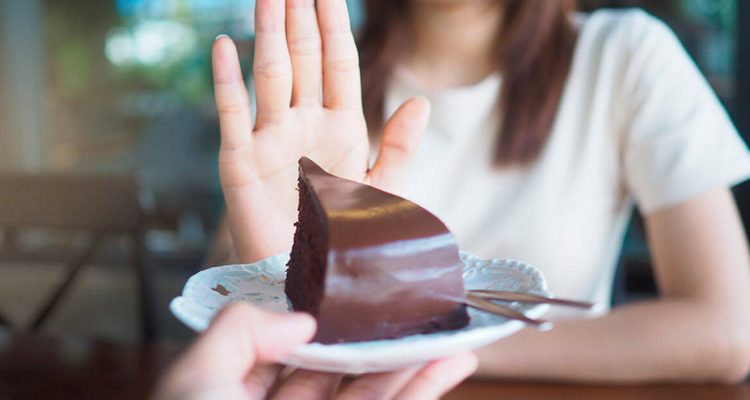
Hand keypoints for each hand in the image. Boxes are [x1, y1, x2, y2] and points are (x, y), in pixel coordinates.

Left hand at [153, 302, 476, 399]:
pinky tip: (452, 363)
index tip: (354, 292)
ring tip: (449, 332)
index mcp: (237, 396)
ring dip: (414, 363)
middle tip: (415, 308)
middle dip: (376, 339)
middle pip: (339, 370)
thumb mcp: (197, 380)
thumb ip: (240, 330)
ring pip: (375, 394)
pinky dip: (423, 390)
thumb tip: (301, 321)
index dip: (320, 319)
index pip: (284, 349)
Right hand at [213, 0, 430, 261]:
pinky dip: (227, 81)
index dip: (335, 26)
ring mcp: (270, 139)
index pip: (337, 64)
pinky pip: (233, 114)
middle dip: (300, 17)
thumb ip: (399, 148)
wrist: (310, 278)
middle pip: (303, 59)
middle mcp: (304, 125)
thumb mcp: (382, 192)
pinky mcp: (240, 162)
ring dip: (269, 34)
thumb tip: (421, 101)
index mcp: (341, 128)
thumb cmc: (346, 237)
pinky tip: (224, 44)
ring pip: (270, 75)